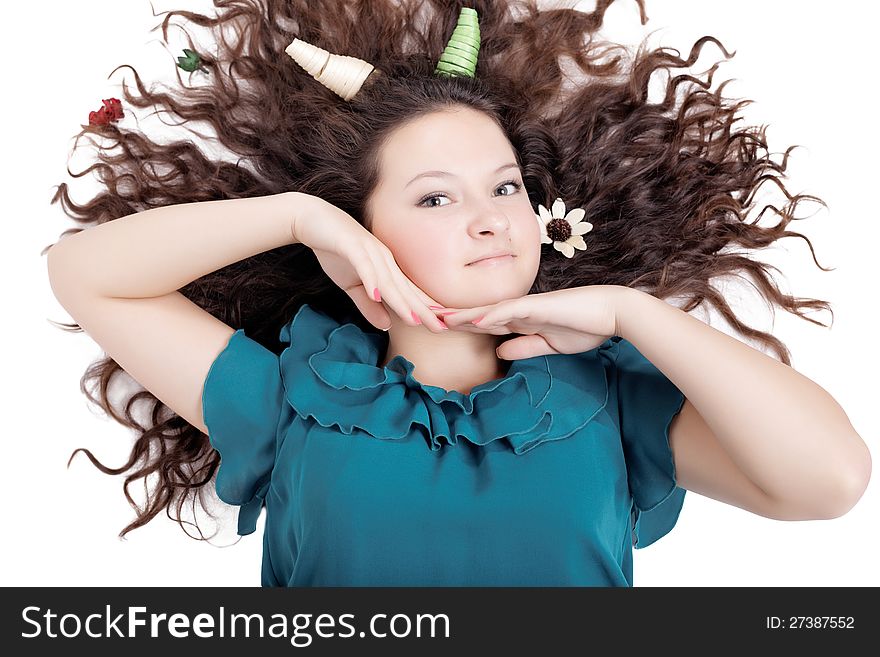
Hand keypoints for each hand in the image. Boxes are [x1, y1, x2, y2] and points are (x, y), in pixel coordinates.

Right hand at [290, 193, 448, 331]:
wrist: (309, 219)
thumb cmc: (333, 251)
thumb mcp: (351, 285)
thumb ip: (368, 305)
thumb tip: (386, 326)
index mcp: (386, 267)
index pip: (408, 292)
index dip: (425, 309)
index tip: (442, 327)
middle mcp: (383, 258)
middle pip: (404, 288)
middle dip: (423, 309)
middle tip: (441, 328)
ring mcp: (368, 250)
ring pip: (387, 280)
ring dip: (400, 300)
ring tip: (414, 319)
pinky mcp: (350, 245)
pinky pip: (363, 264)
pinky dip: (370, 280)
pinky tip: (377, 295)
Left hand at [435, 286, 627, 359]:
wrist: (611, 314)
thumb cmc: (583, 326)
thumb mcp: (548, 345)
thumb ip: (524, 347)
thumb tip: (500, 353)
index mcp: (519, 320)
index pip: (483, 323)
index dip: (459, 326)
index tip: (436, 328)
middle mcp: (517, 310)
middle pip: (477, 314)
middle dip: (450, 317)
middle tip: (421, 317)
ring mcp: (527, 306)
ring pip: (487, 309)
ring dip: (462, 314)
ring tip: (437, 318)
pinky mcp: (539, 306)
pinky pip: (511, 310)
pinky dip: (492, 315)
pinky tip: (474, 320)